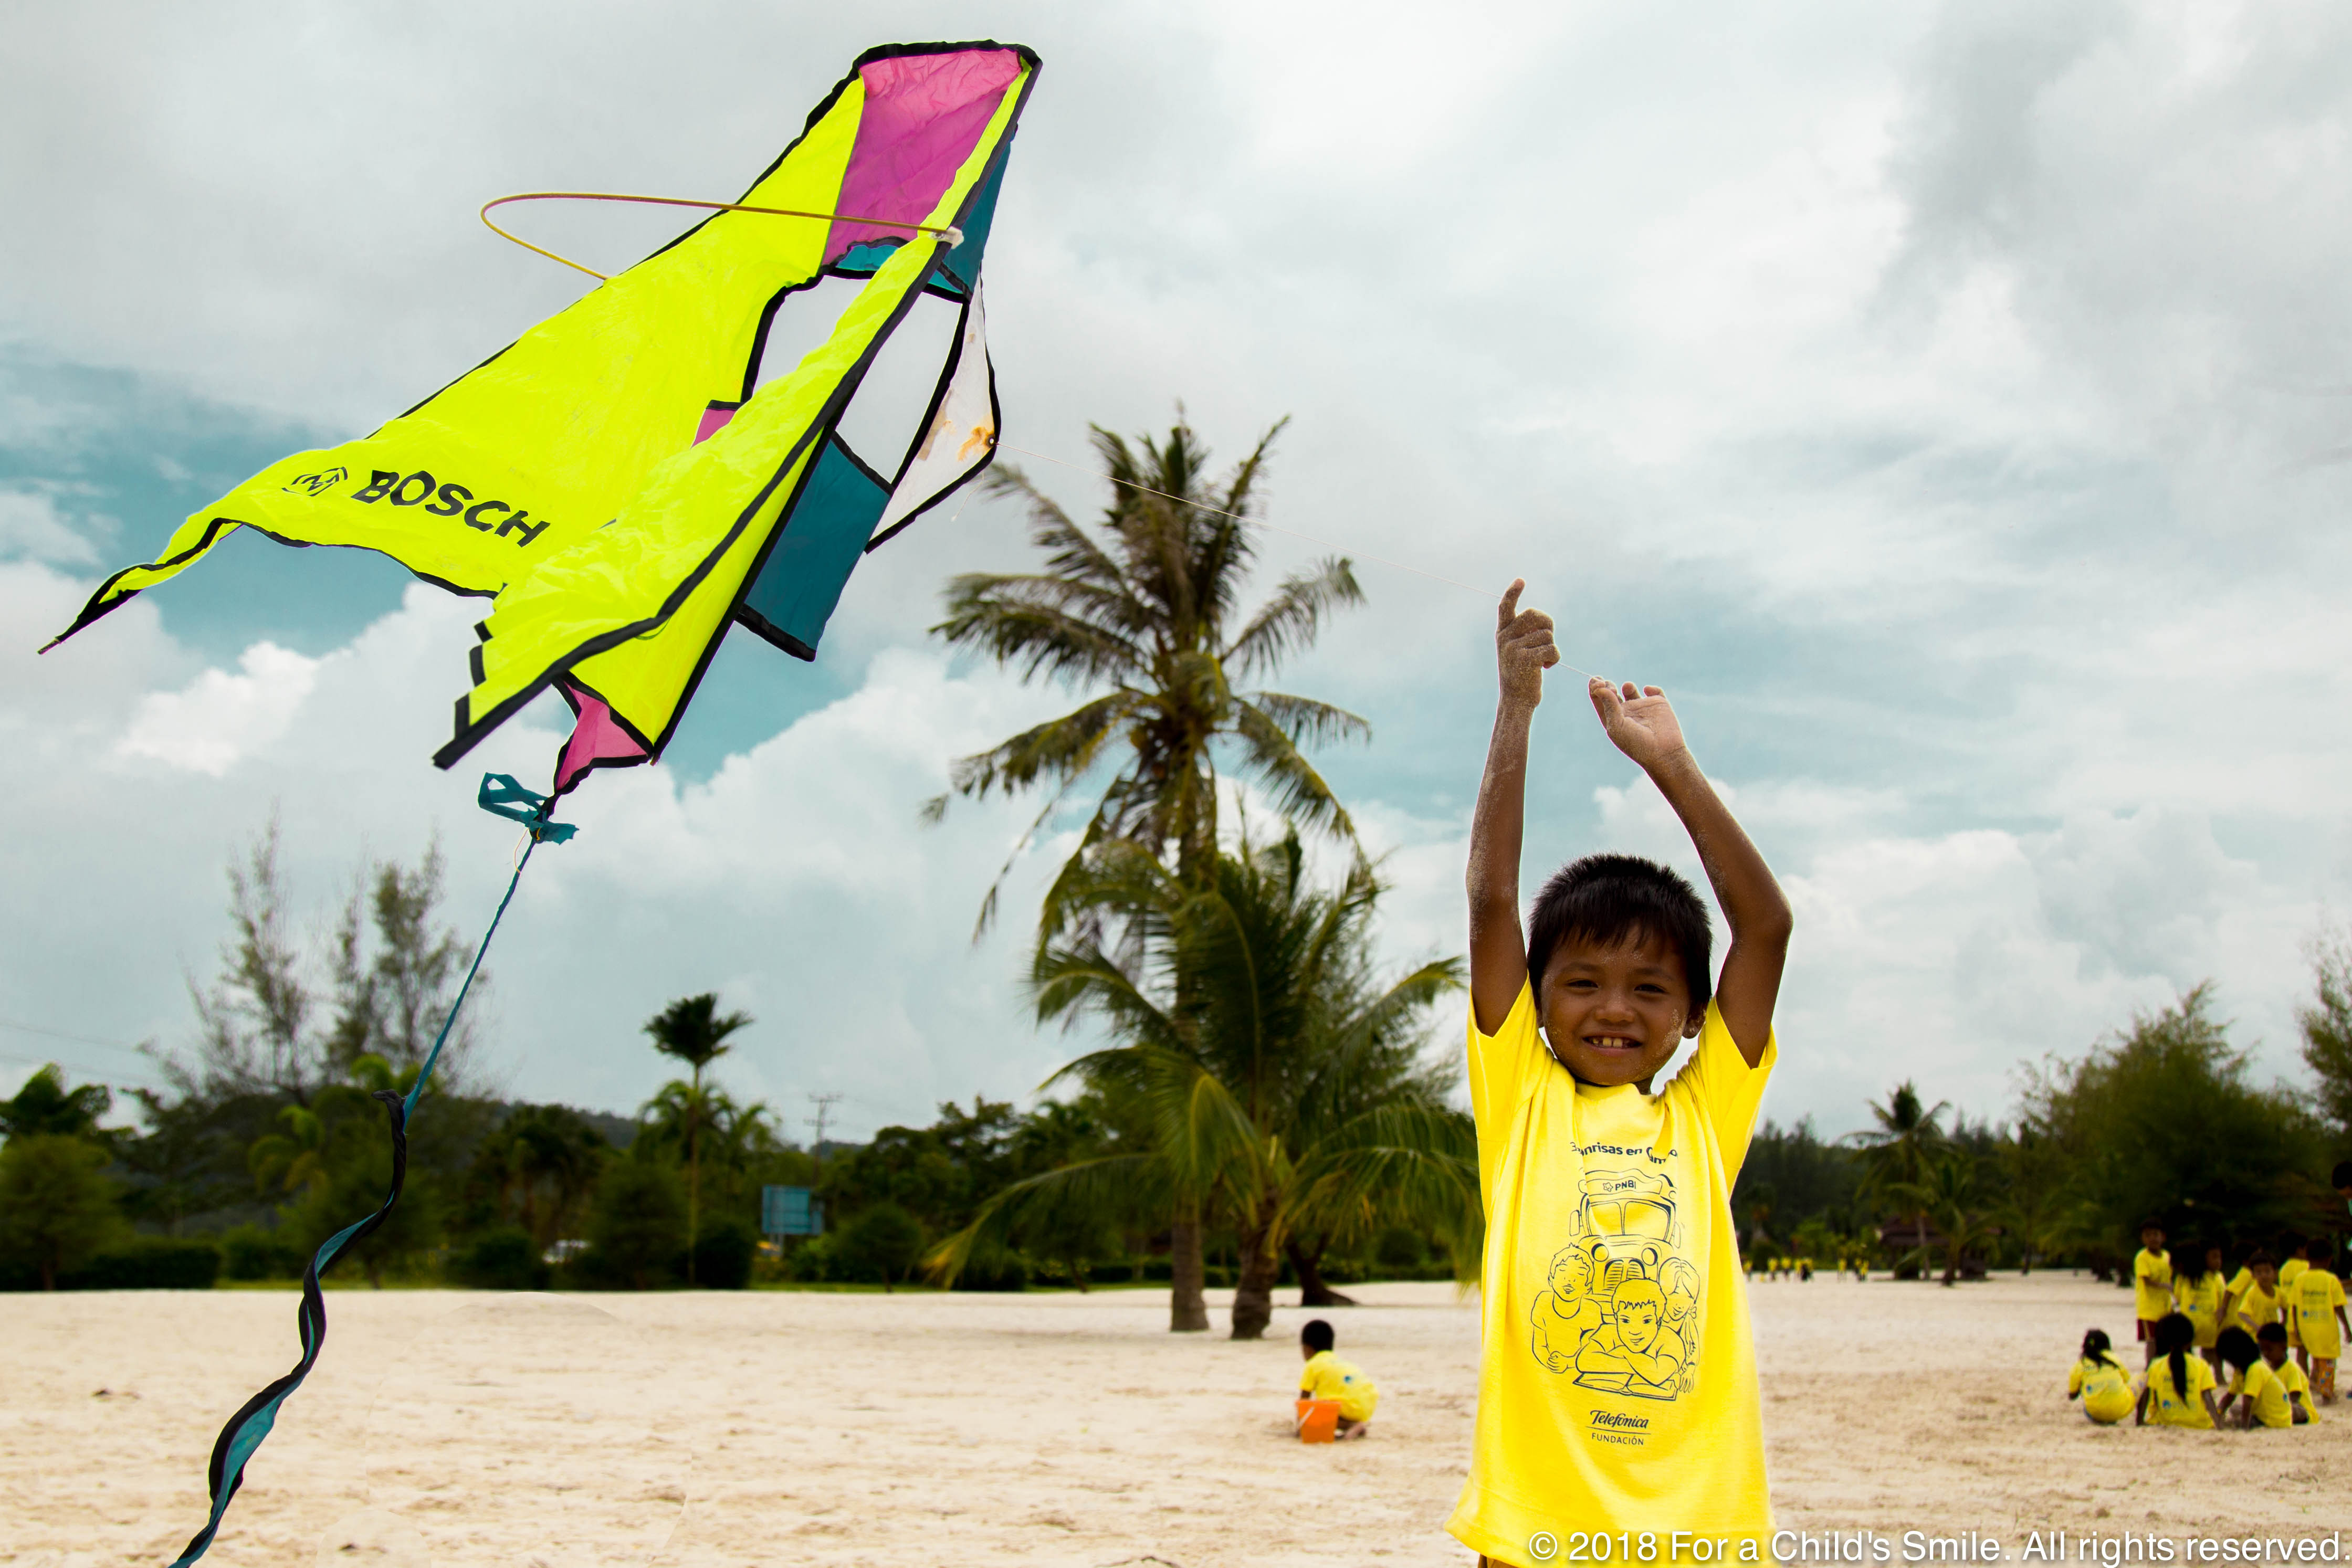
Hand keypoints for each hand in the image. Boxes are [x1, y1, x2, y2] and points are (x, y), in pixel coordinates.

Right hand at [1495, 579, 1557, 708]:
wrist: (1515, 701)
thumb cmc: (1521, 675)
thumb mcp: (1516, 651)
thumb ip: (1523, 633)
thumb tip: (1541, 618)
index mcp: (1502, 633)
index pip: (1506, 607)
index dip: (1513, 593)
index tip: (1521, 580)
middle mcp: (1505, 638)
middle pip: (1536, 616)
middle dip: (1548, 626)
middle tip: (1547, 641)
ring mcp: (1513, 649)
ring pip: (1547, 635)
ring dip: (1552, 648)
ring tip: (1543, 661)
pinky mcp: (1525, 660)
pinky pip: (1551, 648)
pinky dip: (1554, 658)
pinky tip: (1546, 668)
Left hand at [1589, 678, 1689, 770]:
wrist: (1663, 752)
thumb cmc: (1637, 744)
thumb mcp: (1617, 726)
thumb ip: (1609, 706)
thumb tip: (1599, 688)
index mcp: (1612, 719)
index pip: (1599, 701)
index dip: (1595, 688)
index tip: (1597, 681)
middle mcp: (1626, 713)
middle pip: (1612, 693)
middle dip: (1608, 685)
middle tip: (1610, 685)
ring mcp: (1642, 708)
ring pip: (1630, 690)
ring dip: (1627, 685)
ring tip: (1627, 687)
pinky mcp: (1659, 705)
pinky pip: (1654, 691)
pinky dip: (1651, 688)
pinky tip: (1647, 691)